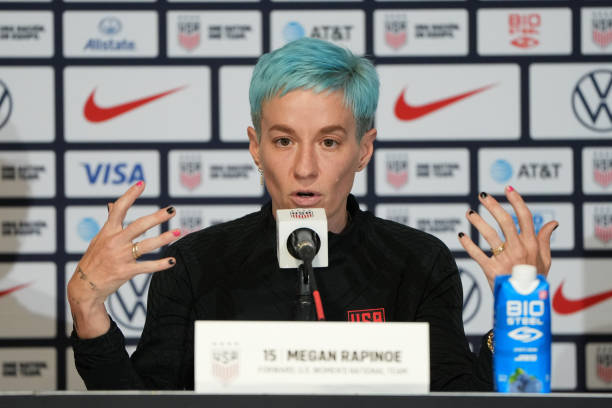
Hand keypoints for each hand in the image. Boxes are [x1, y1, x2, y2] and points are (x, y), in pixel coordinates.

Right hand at [67, 181, 179, 337]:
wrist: (84, 286)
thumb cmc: (94, 259)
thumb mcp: (99, 239)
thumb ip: (109, 222)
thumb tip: (111, 205)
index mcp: (107, 232)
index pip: (119, 209)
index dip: (130, 195)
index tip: (142, 184)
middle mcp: (114, 242)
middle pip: (139, 225)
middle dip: (157, 217)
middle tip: (172, 210)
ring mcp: (120, 257)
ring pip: (146, 245)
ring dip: (164, 238)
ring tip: (177, 232)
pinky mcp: (125, 272)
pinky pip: (147, 267)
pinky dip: (160, 264)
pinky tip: (172, 261)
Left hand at [458, 186, 557, 290]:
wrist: (525, 302)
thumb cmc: (535, 279)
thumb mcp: (545, 260)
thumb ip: (545, 239)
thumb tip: (553, 223)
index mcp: (532, 244)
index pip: (524, 217)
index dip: (516, 201)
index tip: (507, 189)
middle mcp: (519, 249)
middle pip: (505, 221)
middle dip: (492, 206)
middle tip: (482, 196)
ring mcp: (505, 259)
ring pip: (489, 235)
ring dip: (477, 221)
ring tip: (469, 213)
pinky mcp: (492, 269)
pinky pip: (476, 254)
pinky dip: (467, 244)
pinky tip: (461, 236)